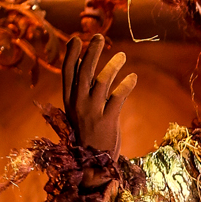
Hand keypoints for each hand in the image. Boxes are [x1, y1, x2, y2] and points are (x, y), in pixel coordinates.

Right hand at [62, 33, 137, 157]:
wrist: (91, 164)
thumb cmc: (87, 134)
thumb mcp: (77, 111)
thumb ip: (81, 89)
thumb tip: (85, 62)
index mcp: (68, 99)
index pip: (67, 71)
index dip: (71, 53)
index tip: (77, 38)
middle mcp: (78, 103)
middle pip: (83, 71)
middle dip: (92, 51)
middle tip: (100, 37)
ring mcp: (92, 112)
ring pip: (102, 81)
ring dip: (113, 65)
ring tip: (122, 55)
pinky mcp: (107, 120)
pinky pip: (118, 97)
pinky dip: (126, 85)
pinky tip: (133, 77)